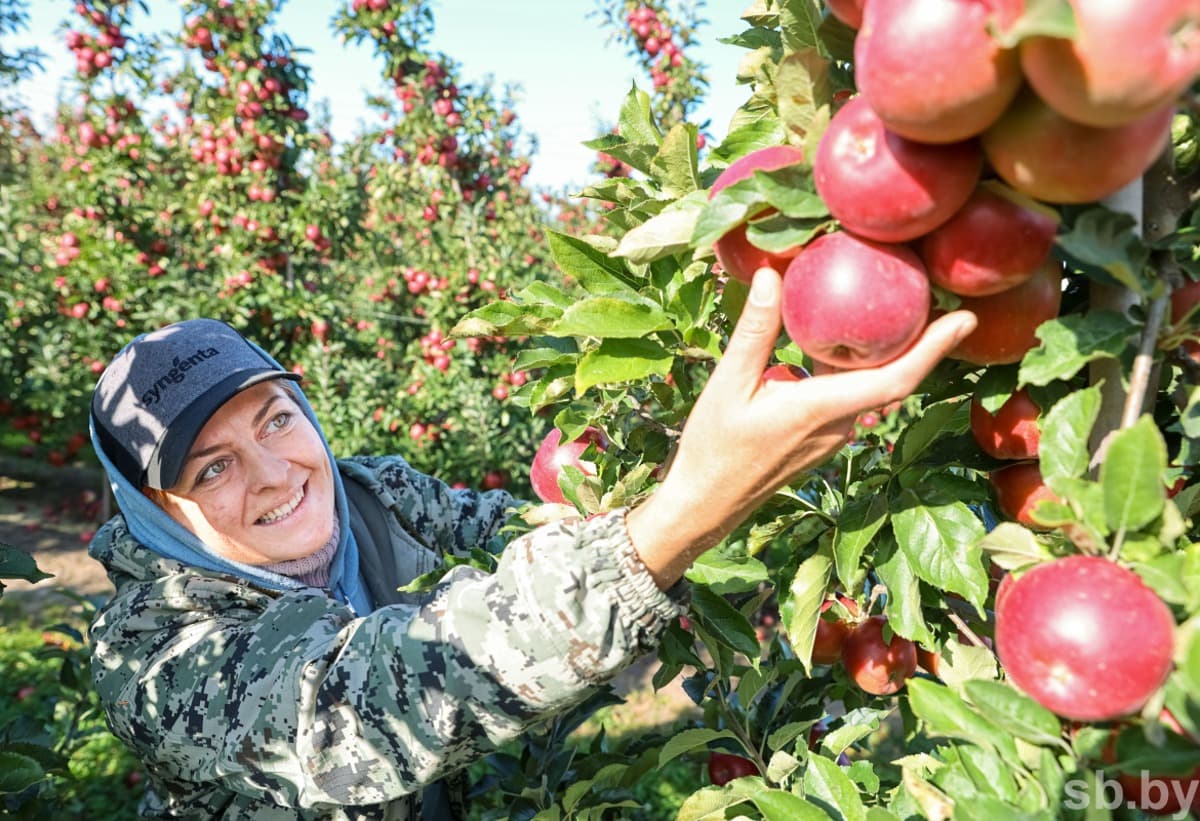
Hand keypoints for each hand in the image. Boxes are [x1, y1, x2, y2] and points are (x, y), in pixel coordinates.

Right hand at [627, 266, 976, 588]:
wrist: (705, 503)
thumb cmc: (713, 448)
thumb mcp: (728, 385)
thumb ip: (754, 331)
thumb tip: (772, 275)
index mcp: (821, 409)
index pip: (895, 379)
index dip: (934, 348)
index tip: (965, 320)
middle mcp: (837, 424)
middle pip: (895, 380)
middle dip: (925, 341)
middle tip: (944, 298)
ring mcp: (831, 435)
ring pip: (873, 389)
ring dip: (892, 354)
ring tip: (902, 309)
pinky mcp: (820, 437)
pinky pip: (851, 396)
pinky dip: (859, 367)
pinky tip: (848, 341)